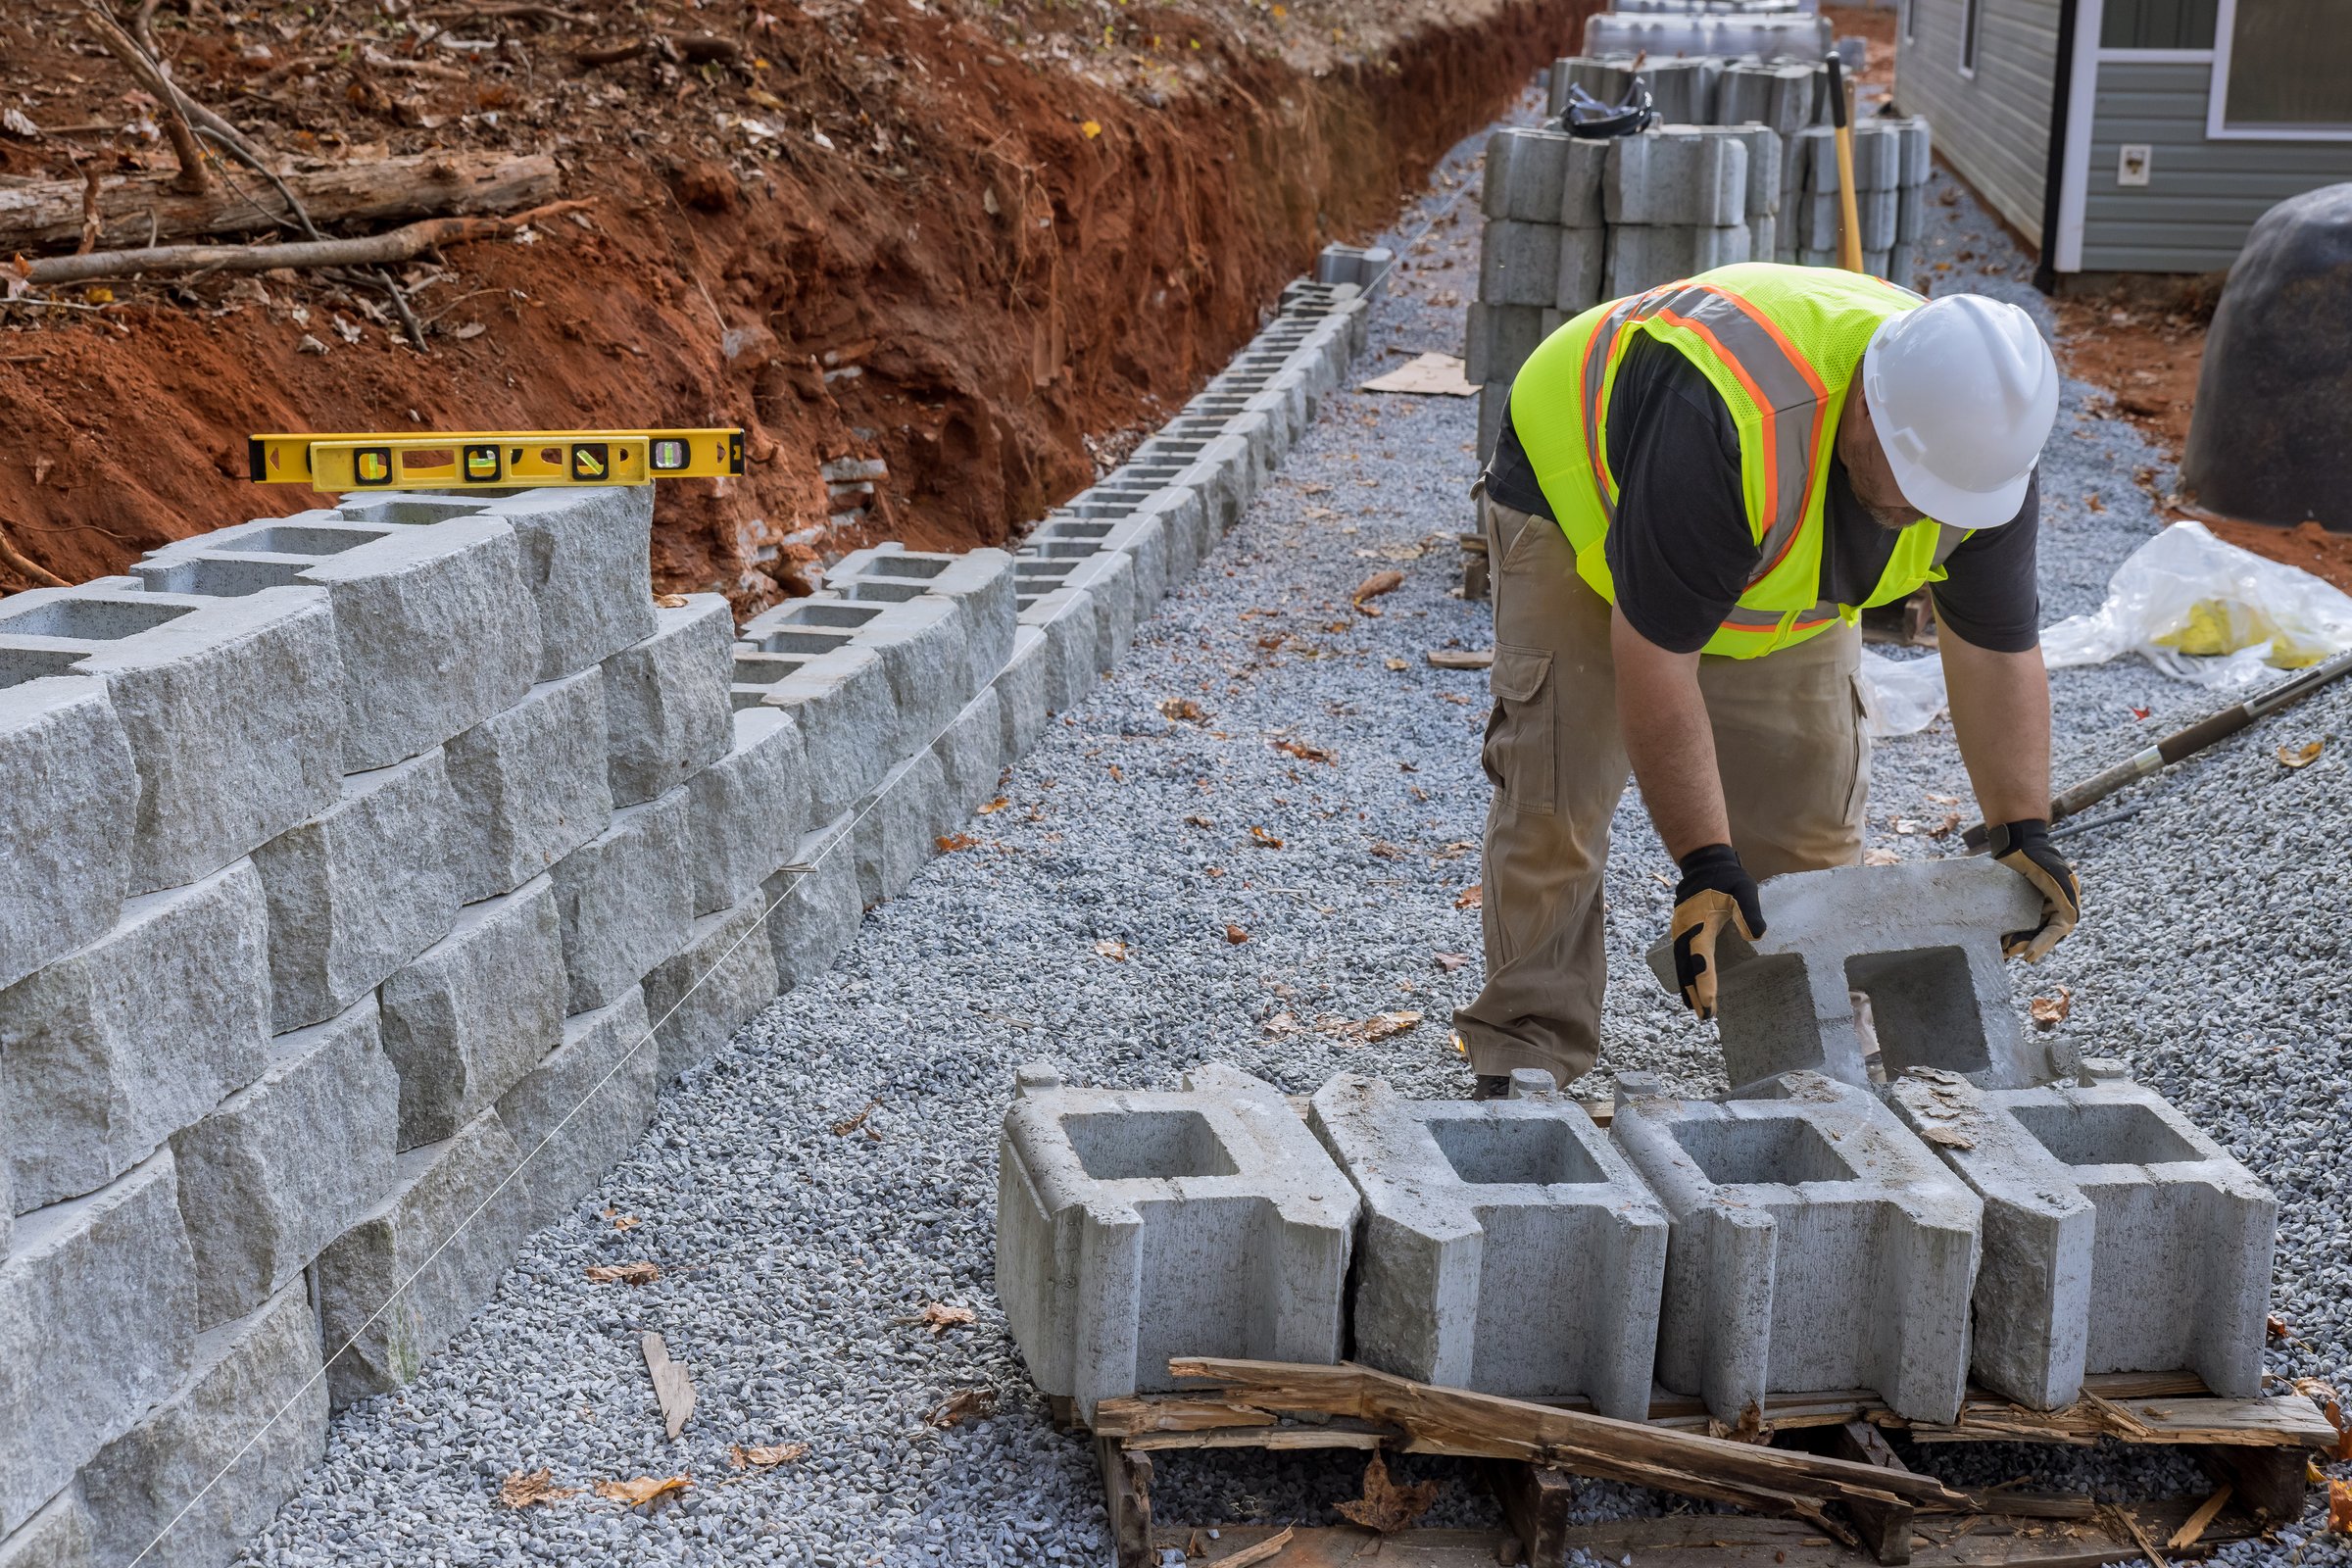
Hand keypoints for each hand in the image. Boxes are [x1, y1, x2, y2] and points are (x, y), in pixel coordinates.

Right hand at [1669, 844, 1764, 1019]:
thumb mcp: (1743, 890)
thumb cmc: (1726, 878)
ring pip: (1681, 964)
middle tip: (1703, 1016)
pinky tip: (1689, 985)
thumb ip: (1750, 912)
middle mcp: (1685, 931)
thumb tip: (1758, 934)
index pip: (1702, 961)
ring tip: (1694, 1008)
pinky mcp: (1682, 930)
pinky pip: (1681, 957)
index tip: (1710, 1004)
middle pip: (1687, 968)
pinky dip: (1684, 974)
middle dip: (1694, 993)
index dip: (1706, 984)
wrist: (1704, 863)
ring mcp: (1680, 931)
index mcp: (1699, 925)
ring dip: (1687, 986)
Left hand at [1987, 818, 2079, 960]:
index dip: (2044, 944)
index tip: (2028, 955)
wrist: (2016, 841)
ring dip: (2017, 941)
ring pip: (2030, 930)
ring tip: (2001, 950)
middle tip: (2008, 952)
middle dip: (2026, 944)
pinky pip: (2018, 922)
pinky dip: (2010, 931)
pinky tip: (1997, 939)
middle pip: (2043, 933)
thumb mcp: (2052, 876)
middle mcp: (2053, 907)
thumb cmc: (2037, 856)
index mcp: (2066, 902)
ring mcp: (2037, 906)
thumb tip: (2070, 923)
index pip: (2058, 929)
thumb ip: (2063, 898)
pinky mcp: (2021, 905)